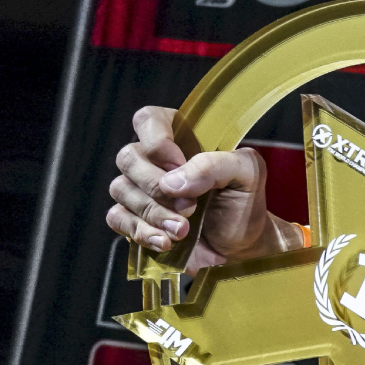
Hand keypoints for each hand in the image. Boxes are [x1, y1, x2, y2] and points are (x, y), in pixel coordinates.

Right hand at [106, 106, 297, 272]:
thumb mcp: (247, 174)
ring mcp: (142, 190)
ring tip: (184, 230)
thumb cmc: (244, 203)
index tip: (179, 166)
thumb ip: (215, 165)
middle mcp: (156, 161)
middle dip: (156, 185)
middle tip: (190, 206)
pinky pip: (117, 218)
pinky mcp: (135, 218)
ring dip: (153, 213)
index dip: (157, 142)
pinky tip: (166, 241)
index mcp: (182, 139)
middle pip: (128, 157)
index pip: (149, 120)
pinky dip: (140, 231)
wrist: (243, 245)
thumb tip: (172, 181)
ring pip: (120, 189)